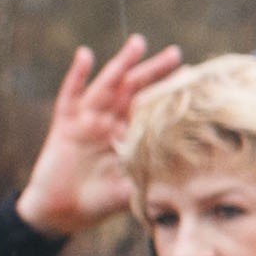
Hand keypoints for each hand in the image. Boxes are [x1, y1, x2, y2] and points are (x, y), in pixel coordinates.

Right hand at [19, 38, 183, 237]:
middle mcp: (111, 121)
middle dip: (155, 71)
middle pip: (135, 89)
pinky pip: (71, 95)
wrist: (62, 212)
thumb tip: (189, 183)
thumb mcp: (133, 189)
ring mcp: (88, 120)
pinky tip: (86, 54)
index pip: (153, 107)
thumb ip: (153, 179)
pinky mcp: (66, 124)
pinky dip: (77, 75)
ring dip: (122, 63)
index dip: (170, 93)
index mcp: (130, 135)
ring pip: (108, 85)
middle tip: (176, 53)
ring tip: (138, 43)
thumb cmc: (100, 202)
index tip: (194, 78)